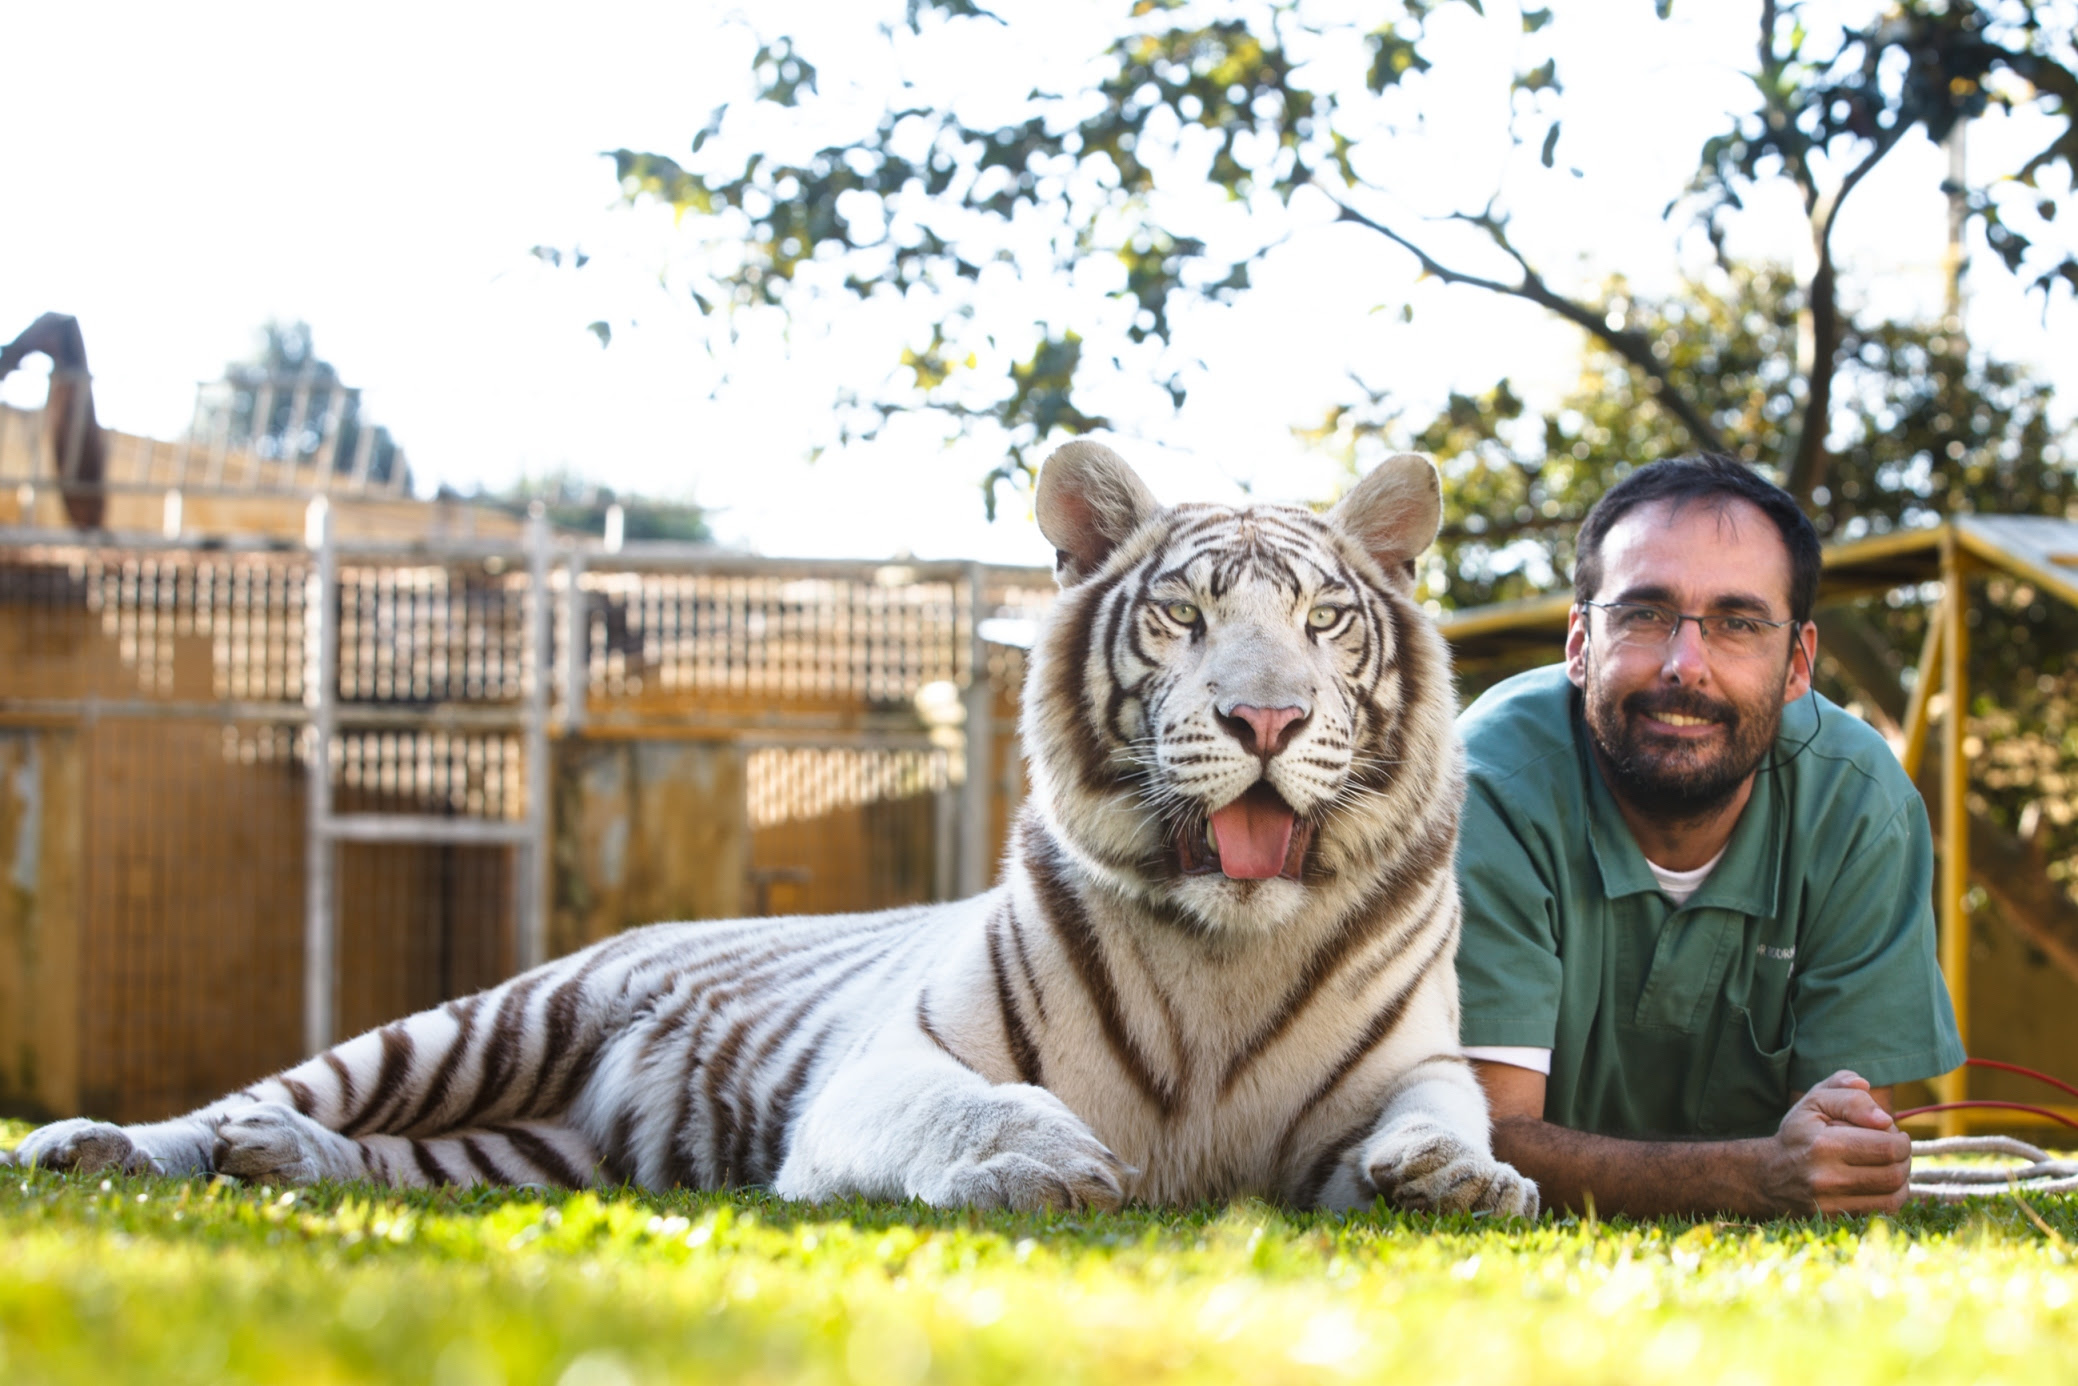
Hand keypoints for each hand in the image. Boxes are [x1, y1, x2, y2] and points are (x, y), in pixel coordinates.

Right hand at [1760, 1070, 1910, 1215]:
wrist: (1766, 1176)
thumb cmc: (1798, 1134)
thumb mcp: (1814, 1102)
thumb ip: (1849, 1096)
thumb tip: (1884, 1117)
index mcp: (1823, 1145)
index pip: (1888, 1147)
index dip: (1899, 1138)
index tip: (1891, 1132)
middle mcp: (1826, 1178)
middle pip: (1895, 1173)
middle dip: (1903, 1158)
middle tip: (1893, 1148)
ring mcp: (1831, 1203)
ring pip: (1894, 1196)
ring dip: (1901, 1178)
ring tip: (1889, 1165)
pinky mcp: (1836, 1219)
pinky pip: (1883, 1211)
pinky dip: (1892, 1196)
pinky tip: (1882, 1183)